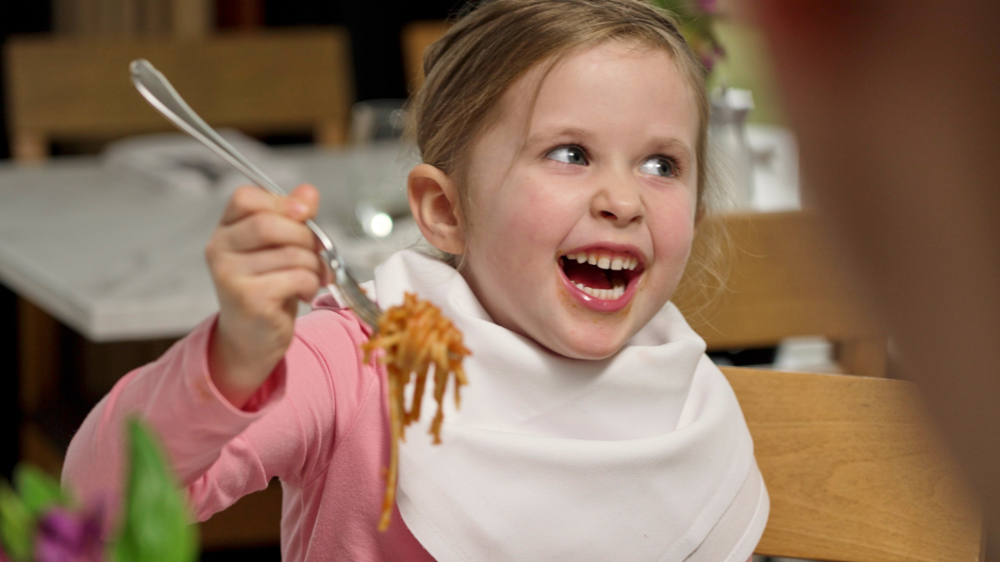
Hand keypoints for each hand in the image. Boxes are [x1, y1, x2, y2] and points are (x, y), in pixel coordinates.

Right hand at [205, 184, 328, 407]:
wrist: (252, 338)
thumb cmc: (268, 287)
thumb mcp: (280, 247)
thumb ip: (294, 218)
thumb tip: (308, 192)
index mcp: (225, 231)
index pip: (246, 198)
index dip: (281, 202)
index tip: (303, 214)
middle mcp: (220, 250)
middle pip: (270, 224)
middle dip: (305, 237)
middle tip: (316, 252)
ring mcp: (230, 276)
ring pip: (291, 253)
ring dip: (314, 265)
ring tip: (311, 277)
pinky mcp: (249, 299)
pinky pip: (296, 277)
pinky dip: (310, 284)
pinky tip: (303, 294)